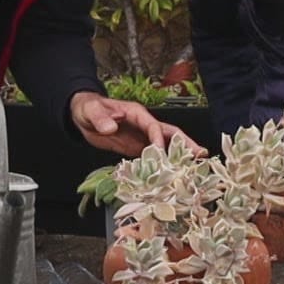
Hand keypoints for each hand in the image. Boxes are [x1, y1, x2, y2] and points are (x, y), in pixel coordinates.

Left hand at [69, 93, 203, 157]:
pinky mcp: (136, 148)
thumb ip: (100, 118)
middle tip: (200, 154)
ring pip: (166, 146)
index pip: (153, 126)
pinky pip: (153, 157)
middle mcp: (143, 125)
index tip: (161, 152)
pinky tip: (172, 175)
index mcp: (137, 113)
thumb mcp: (91, 110)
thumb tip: (110, 127)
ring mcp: (141, 137)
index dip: (158, 139)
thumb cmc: (88, 108)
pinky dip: (164, 165)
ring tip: (195, 166)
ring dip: (180, 155)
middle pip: (169, 133)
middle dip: (185, 143)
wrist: (82, 115)